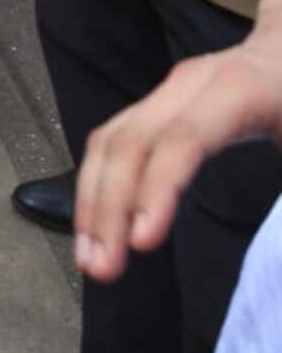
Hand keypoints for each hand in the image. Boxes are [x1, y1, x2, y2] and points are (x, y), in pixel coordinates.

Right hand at [74, 0, 281, 281]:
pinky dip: (98, 186)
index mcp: (239, 89)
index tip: (142, 244)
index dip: (158, 188)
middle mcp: (191, 84)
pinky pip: (114, 140)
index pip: (184, 139)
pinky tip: (96, 226)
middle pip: (132, 139)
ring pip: (112, 139)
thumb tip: (277, 252)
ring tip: (90, 259)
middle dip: (109, 205)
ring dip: (93, 200)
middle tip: (102, 269)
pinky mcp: (157, 105)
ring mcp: (168, 91)